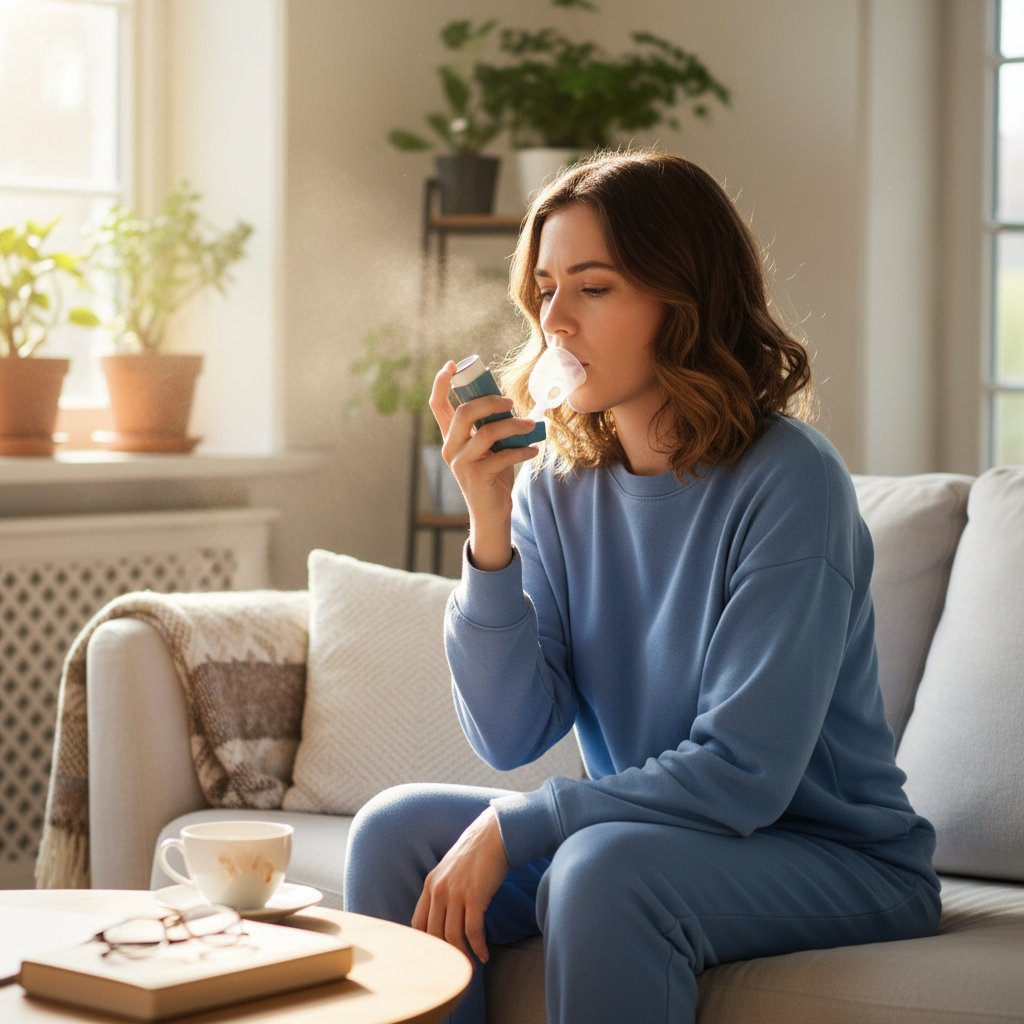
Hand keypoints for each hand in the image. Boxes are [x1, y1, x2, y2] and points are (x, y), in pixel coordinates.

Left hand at [411, 806, 509, 963]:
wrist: (494, 835)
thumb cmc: (476, 854)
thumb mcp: (450, 870)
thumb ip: (442, 891)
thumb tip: (443, 918)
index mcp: (430, 884)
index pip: (418, 924)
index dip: (426, 944)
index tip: (436, 957)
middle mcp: (438, 889)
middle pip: (434, 934)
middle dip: (444, 955)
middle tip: (455, 968)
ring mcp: (455, 893)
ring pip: (452, 936)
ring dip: (462, 955)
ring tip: (472, 966)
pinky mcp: (474, 896)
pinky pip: (473, 930)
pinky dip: (478, 947)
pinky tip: (485, 954)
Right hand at [428, 362, 539, 570]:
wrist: (492, 514)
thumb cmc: (493, 476)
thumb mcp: (489, 448)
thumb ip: (491, 427)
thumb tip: (510, 402)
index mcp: (451, 437)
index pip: (437, 405)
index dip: (441, 382)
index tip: (453, 364)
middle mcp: (450, 448)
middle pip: (464, 412)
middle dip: (490, 401)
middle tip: (511, 402)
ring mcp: (461, 463)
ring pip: (487, 432)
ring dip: (514, 425)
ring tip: (532, 426)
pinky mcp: (476, 477)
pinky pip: (503, 455)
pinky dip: (523, 450)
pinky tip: (534, 450)